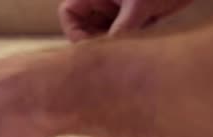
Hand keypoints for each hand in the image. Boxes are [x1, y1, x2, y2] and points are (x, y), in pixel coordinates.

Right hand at [58, 0, 192, 41]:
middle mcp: (105, 2)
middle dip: (97, 43)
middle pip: (85, 29)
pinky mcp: (138, 20)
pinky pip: (124, 39)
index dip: (75, 32)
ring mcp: (120, 12)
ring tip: (131, 49)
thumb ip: (122, 27)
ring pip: (105, 37)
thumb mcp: (139, 4)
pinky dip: (130, 46)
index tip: (93, 47)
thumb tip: (109, 53)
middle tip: (113, 54)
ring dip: (115, 47)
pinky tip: (143, 47)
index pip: (69, 14)